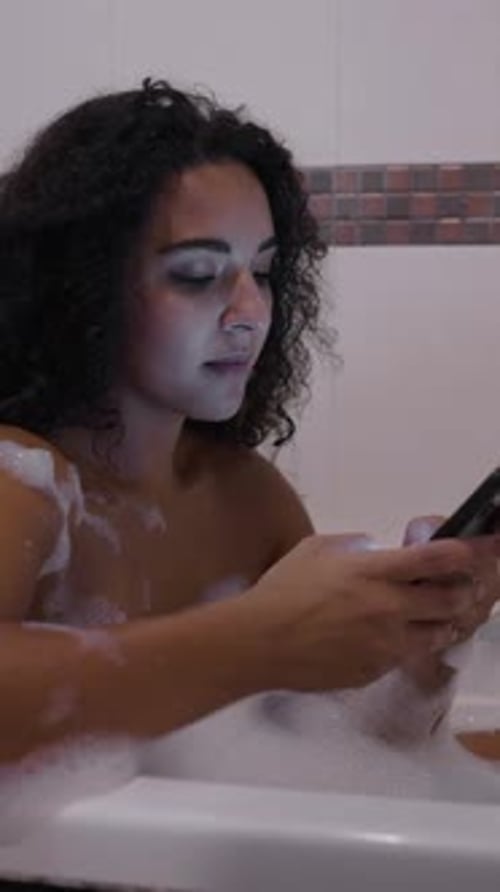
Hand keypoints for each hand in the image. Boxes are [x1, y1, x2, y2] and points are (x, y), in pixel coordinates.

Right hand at [243, 532, 498, 692]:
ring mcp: (385, 644)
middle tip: (457, 587)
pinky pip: (407, 656)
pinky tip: (390, 638)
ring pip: (438, 634)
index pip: (435, 559)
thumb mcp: (316, 549)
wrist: (260, 643)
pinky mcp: (376, 670)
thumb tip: (378, 549)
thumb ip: (355, 545)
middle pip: (451, 601)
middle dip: (461, 592)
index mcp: (373, 572)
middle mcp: (388, 607)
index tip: (472, 550)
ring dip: (442, 622)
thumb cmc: (282, 590)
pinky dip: (408, 645)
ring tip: (431, 615)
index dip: (464, 553)